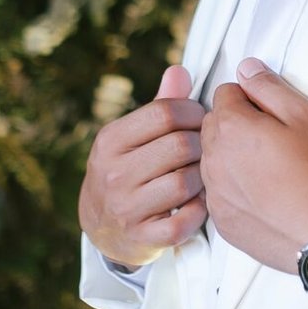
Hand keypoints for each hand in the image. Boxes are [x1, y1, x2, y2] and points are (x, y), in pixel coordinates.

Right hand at [78, 64, 205, 264]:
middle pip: (180, 145)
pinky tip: (198, 203)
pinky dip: (199, 211)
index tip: (199, 120)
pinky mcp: (143, 238)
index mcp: (111, 141)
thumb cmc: (125, 172)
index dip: (192, 112)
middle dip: (202, 144)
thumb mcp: (131, 138)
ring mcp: (126, 208)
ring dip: (202, 178)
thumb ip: (159, 105)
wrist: (102, 228)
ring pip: (185, 182)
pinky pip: (185, 221)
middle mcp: (113, 173)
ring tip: (202, 174)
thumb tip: (180, 70)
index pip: (164, 112)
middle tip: (206, 148)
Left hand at [200, 57, 307, 274]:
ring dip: (234, 158)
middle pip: (214, 126)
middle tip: (274, 142)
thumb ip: (268, 86)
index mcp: (230, 126)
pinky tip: (267, 198)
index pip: (225, 93)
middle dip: (237, 126)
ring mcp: (214, 194)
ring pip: (214, 161)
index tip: (274, 116)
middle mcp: (212, 159)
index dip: (251, 99)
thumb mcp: (304, 115)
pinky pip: (220, 194)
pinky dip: (237, 191)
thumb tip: (246, 68)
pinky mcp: (222, 222)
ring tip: (272, 171)